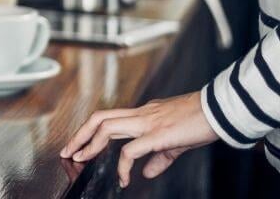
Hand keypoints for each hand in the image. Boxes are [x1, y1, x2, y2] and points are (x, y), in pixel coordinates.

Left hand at [60, 92, 218, 187]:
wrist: (221, 111)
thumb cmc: (201, 122)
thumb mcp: (176, 141)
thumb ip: (159, 157)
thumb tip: (146, 172)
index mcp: (143, 113)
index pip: (108, 118)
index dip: (90, 131)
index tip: (78, 145)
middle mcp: (141, 114)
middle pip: (99, 118)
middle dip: (79, 135)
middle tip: (67, 152)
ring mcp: (147, 122)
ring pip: (106, 127)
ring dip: (90, 144)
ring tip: (80, 159)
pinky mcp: (158, 134)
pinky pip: (130, 150)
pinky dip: (122, 165)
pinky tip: (123, 178)